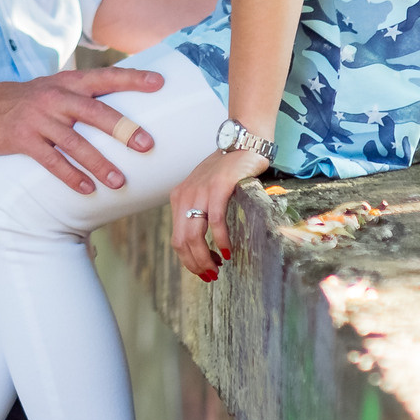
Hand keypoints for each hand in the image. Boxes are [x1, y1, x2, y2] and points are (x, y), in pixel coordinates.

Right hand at [0, 67, 165, 194]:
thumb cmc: (33, 100)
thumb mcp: (58, 87)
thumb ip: (88, 94)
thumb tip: (130, 109)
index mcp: (69, 82)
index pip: (105, 77)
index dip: (132, 78)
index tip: (159, 83)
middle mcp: (56, 98)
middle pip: (94, 112)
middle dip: (122, 128)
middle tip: (146, 145)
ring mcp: (39, 119)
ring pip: (74, 143)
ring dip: (98, 164)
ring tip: (118, 182)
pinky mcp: (23, 140)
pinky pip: (51, 161)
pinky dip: (70, 176)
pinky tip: (87, 190)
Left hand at [171, 149, 267, 279]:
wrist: (243, 143)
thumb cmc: (227, 170)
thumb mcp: (205, 191)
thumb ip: (200, 211)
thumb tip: (203, 244)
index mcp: (179, 198)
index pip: (176, 238)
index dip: (187, 260)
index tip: (202, 271)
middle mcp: (185, 195)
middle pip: (182, 240)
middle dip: (195, 263)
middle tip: (211, 275)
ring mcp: (200, 191)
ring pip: (194, 234)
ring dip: (205, 257)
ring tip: (218, 268)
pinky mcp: (218, 187)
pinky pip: (215, 220)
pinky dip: (220, 239)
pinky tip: (227, 250)